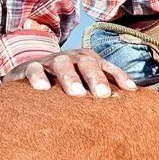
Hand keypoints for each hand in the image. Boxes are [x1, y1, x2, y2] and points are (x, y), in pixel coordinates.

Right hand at [2, 49, 137, 97]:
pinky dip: (38, 77)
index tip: (131, 91)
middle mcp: (72, 58)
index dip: (119, 77)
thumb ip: (101, 91)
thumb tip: (128, 102)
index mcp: (88, 60)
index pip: (107, 67)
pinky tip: (43, 89)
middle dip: (95, 77)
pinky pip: (33, 69)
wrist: (28, 71)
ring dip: (70, 77)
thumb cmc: (63, 82)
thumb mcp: (82, 84)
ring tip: (77, 94)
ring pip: (62, 63)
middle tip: (103, 94)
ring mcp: (50, 61)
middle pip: (86, 62)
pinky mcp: (28, 67)